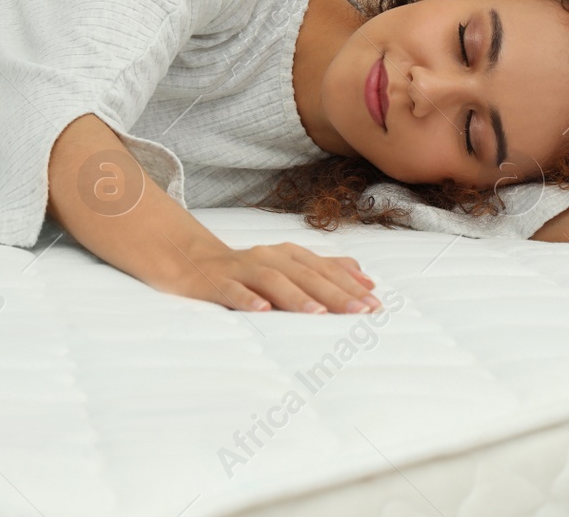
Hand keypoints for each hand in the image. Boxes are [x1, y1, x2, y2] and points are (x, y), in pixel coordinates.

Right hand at [175, 242, 382, 314]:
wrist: (193, 261)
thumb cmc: (248, 270)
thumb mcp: (289, 266)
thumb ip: (325, 270)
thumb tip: (366, 276)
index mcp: (288, 254)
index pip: (324, 269)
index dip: (350, 285)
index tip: (375, 304)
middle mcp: (269, 257)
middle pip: (305, 275)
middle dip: (334, 294)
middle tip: (360, 312)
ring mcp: (242, 269)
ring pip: (273, 280)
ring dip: (297, 296)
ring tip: (319, 313)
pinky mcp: (217, 282)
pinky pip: (233, 290)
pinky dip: (247, 299)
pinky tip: (261, 310)